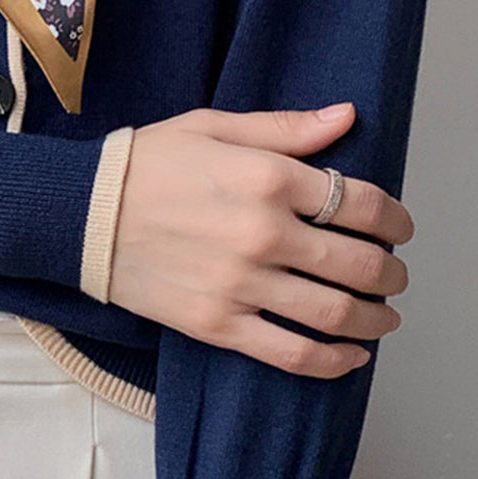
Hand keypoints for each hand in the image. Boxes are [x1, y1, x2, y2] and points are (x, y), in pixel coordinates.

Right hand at [108, 103, 412, 377]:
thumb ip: (285, 128)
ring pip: (336, 313)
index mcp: (267, 177)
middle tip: (395, 273)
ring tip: (384, 316)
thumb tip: (346, 117)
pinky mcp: (218, 324)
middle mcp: (263, 233)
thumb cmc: (145, 164)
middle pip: (359, 263)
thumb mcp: (213, 127)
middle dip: (391, 272)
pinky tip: (351, 355)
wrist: (79, 213)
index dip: (394, 219)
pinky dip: (334, 361)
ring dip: (375, 318)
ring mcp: (242, 284)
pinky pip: (292, 353)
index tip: (398, 227)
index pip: (361, 204)